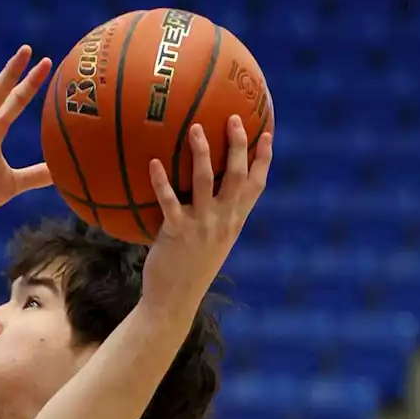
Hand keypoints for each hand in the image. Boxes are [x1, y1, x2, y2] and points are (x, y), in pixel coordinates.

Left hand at [144, 115, 272, 316]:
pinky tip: (152, 163)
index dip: (264, 159)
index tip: (267, 133)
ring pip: (205, 181)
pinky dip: (161, 181)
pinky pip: (169, 201)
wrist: (174, 300)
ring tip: (194, 128)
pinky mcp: (177, 232)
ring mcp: (202, 226)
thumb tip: (204, 193)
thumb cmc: (189, 268)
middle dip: (238, 145)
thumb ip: (215, 218)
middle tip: (233, 118)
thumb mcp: (210, 242)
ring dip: (201, 153)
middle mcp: (223, 221)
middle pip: (237, 176)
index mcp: (234, 221)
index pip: (257, 186)